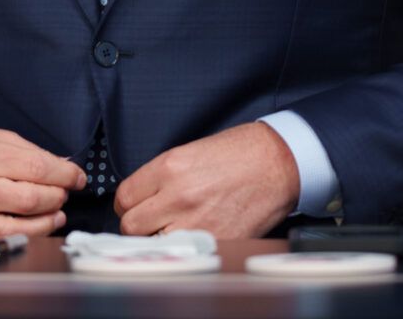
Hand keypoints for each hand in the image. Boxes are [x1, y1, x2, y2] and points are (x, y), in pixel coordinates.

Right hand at [0, 122, 85, 237]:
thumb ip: (27, 151)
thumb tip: (62, 165)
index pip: (37, 167)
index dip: (64, 174)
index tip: (78, 176)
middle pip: (32, 198)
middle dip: (58, 195)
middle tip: (66, 190)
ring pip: (21, 225)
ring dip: (48, 219)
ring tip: (57, 210)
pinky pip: (3, 239)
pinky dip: (27, 234)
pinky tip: (37, 225)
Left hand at [113, 122, 298, 237]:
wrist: (278, 163)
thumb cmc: (240, 153)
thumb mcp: (191, 152)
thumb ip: (161, 176)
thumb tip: (143, 197)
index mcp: (169, 167)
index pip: (124, 196)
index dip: (127, 203)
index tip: (135, 204)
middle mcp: (178, 196)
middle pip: (130, 225)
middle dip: (138, 223)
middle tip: (150, 219)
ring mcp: (195, 222)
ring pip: (152, 244)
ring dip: (158, 238)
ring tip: (172, 228)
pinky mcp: (214, 241)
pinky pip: (182, 251)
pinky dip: (183, 247)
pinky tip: (192, 234)